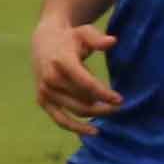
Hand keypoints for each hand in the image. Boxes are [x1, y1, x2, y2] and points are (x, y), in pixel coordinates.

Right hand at [31, 17, 121, 138]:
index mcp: (61, 62)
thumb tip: (112, 41)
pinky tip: (93, 132)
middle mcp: (51, 80)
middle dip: (103, 106)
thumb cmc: (70, 39)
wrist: (43, 43)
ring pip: (74, 111)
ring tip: (110, 113)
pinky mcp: (43, 101)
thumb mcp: (84, 32)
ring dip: (94, 114)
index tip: (120, 100)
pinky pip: (60, 119)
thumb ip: (97, 38)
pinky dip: (75, 128)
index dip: (103, 93)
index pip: (85, 83)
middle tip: (119, 107)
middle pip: (82, 100)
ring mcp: (45, 92)